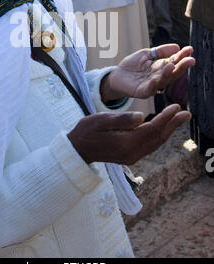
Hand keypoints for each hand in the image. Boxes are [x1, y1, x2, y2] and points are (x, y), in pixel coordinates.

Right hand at [67, 104, 190, 164]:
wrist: (76, 151)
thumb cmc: (85, 132)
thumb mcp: (100, 120)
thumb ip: (122, 119)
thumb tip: (142, 117)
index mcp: (126, 143)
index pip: (152, 129)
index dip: (165, 118)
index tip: (176, 106)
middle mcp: (132, 153)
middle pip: (158, 138)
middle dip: (173, 125)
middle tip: (186, 113)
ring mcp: (132, 157)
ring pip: (155, 143)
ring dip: (168, 131)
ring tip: (179, 119)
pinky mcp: (130, 156)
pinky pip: (150, 146)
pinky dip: (159, 136)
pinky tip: (163, 128)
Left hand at [100, 44, 194, 101]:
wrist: (117, 75)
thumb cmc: (132, 65)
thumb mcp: (146, 54)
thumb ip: (160, 51)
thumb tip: (177, 46)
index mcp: (161, 67)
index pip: (174, 61)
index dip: (182, 56)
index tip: (189, 49)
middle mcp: (159, 77)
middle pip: (172, 72)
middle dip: (182, 66)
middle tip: (190, 60)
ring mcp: (151, 85)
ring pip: (162, 81)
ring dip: (168, 74)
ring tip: (172, 65)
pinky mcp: (142, 92)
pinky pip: (149, 90)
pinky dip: (153, 85)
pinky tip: (155, 80)